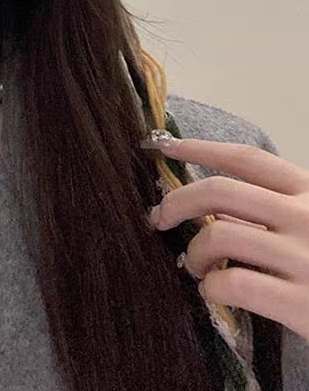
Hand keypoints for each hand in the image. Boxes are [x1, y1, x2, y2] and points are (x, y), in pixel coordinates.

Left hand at [145, 136, 308, 341]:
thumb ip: (271, 210)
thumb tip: (209, 207)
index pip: (246, 159)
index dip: (199, 148)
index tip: (163, 146)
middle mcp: (307, 217)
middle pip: (220, 191)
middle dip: (176, 202)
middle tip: (158, 218)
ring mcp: (305, 260)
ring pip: (218, 235)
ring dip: (192, 252)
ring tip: (194, 266)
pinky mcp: (302, 305)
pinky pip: (232, 284)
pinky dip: (210, 288)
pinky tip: (214, 292)